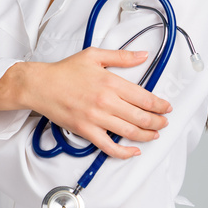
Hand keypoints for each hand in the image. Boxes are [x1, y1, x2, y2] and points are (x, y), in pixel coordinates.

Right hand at [19, 47, 172, 159]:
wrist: (41, 86)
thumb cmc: (65, 71)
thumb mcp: (95, 55)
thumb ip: (121, 56)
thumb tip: (143, 55)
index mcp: (111, 82)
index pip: (144, 97)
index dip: (159, 105)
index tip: (166, 107)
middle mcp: (106, 102)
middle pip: (141, 117)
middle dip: (158, 122)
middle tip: (164, 122)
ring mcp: (96, 118)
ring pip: (129, 132)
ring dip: (146, 135)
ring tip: (154, 134)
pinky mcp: (86, 131)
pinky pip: (109, 147)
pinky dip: (124, 152)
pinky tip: (133, 151)